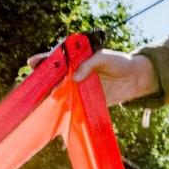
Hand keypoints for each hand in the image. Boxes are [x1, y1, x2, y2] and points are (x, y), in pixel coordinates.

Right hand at [26, 48, 157, 106]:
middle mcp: (74, 73)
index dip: (44, 60)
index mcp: (77, 58)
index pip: (56, 58)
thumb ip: (89, 64)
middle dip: (44, 80)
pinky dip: (65, 107)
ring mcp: (79, 87)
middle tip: (35, 84)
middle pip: (54, 76)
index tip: (33, 63)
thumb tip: (74, 78)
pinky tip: (57, 110)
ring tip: (45, 97)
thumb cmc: (119, 62)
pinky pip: (73, 104)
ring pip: (60, 91)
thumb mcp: (104, 58)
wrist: (135, 79)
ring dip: (52, 95)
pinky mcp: (85, 100)